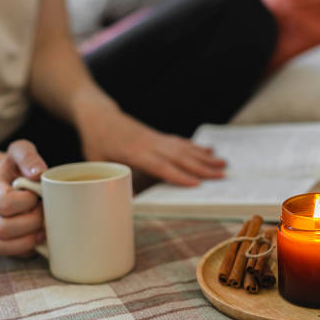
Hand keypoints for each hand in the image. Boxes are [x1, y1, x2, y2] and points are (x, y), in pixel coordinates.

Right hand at [0, 140, 47, 255]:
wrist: (12, 179)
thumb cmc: (20, 167)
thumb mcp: (22, 151)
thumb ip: (27, 156)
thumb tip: (38, 173)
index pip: (4, 202)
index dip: (27, 202)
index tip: (38, 195)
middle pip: (3, 227)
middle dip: (32, 221)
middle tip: (45, 211)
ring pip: (1, 243)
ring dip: (29, 237)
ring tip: (44, 225)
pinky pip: (4, 253)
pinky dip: (24, 247)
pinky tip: (38, 236)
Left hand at [78, 108, 225, 185]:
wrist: (99, 116)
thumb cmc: (96, 142)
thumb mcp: (98, 163)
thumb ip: (112, 181)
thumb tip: (124, 202)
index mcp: (135, 153)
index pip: (160, 166)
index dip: (178, 175)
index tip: (197, 184)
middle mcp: (150, 144)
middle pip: (180, 157)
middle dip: (202, 168)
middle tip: (222, 176)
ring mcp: (157, 139)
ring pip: (184, 149)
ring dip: (205, 157)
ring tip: (223, 164)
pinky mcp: (159, 136)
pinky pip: (181, 142)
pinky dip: (197, 147)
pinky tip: (210, 150)